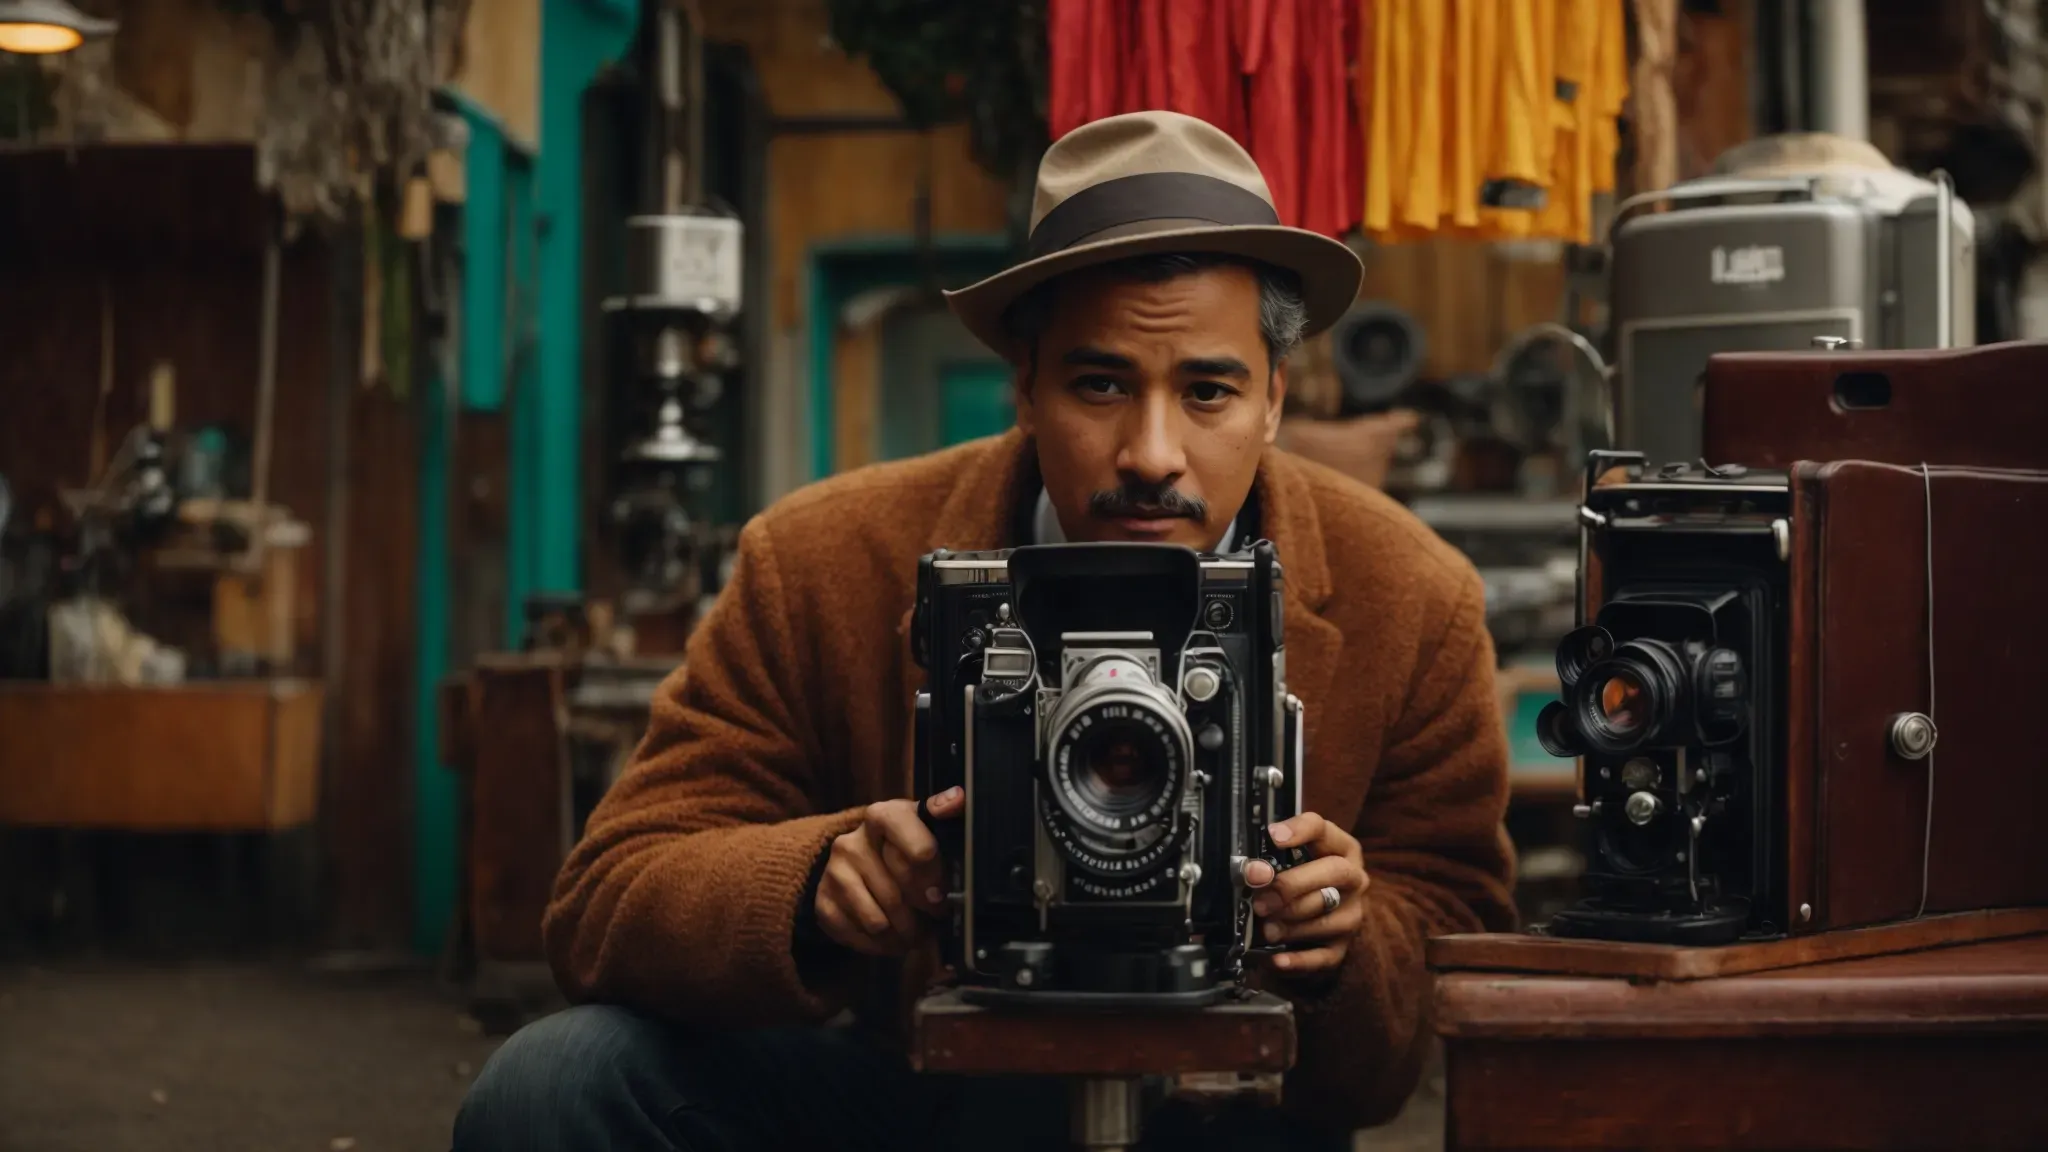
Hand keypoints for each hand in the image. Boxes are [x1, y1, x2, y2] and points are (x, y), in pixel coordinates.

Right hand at [814, 787, 961, 956]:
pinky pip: (859, 936)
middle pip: (896, 894)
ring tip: (915, 932)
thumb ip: (942, 812)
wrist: (854, 861)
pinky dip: (881, 945)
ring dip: (903, 935)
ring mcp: (833, 873)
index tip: (941, 895)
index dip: (933, 879)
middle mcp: (852, 842)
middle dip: (920, 916)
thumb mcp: (922, 825)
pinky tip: (892, 936)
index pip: (917, 849)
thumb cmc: (900, 843)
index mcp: (883, 816)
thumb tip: (959, 798)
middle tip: (934, 919)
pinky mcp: (823, 901)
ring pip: (878, 921)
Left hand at [1241, 812, 1369, 973]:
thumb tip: (1249, 868)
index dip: (1299, 830)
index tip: (1273, 836)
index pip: (1324, 830)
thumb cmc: (1303, 879)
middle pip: (1334, 873)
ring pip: (1326, 918)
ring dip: (1290, 923)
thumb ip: (1273, 857)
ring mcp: (1351, 915)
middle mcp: (1353, 880)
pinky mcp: (1342, 947)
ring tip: (1265, 928)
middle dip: (1292, 885)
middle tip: (1262, 898)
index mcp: (1341, 849)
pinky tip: (1276, 959)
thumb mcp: (1293, 859)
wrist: (1324, 917)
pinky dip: (1297, 960)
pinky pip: (1322, 957)